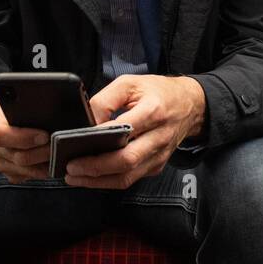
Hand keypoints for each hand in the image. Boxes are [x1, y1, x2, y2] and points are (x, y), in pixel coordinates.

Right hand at [0, 93, 51, 182]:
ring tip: (60, 156)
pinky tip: (50, 163)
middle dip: (42, 153)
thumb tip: (49, 107)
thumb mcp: (12, 95)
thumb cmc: (7, 104)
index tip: (45, 135)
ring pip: (22, 170)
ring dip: (43, 165)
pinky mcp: (5, 170)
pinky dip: (38, 172)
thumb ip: (26, 102)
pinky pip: (23, 177)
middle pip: (17, 156)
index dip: (24, 138)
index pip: (1, 135)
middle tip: (60, 146)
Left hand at [65, 75, 205, 189]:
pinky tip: (92, 176)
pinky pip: (131, 178)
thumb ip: (106, 99)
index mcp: (153, 111)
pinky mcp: (157, 165)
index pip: (124, 129)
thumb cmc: (159, 92)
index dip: (98, 138)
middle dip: (95, 167)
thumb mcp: (130, 83)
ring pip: (127, 176)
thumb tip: (87, 121)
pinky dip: (109, 180)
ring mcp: (159, 154)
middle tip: (71, 167)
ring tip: (75, 176)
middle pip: (126, 160)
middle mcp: (159, 136)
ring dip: (98, 180)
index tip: (75, 142)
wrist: (190, 105)